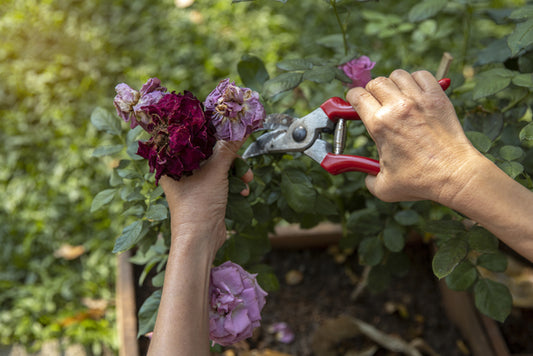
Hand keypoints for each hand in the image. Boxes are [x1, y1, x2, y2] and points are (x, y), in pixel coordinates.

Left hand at [160, 139, 252, 252]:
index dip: (212, 134)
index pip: (193, 139)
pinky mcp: (206, 195)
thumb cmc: (198, 205)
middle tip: (242, 163)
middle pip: (210, 154)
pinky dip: (234, 185)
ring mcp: (195, 184)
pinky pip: (223, 182)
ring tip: (246, 180)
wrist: (200, 240)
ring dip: (236, 173)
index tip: (228, 129)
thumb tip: (241, 128)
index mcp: (174, 162)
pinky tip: (243, 192)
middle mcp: (182, 171)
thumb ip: (228, 149)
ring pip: (219, 168)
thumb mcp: (216, 172)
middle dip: (231, 159)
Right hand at [346, 69, 482, 203]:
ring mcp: (419, 100)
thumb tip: (367, 175)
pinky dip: (415, 80)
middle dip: (372, 91)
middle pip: (376, 83)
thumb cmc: (420, 181)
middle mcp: (397, 107)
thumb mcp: (384, 188)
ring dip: (393, 84)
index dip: (352, 98)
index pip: (357, 96)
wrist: (455, 175)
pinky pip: (422, 75)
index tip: (355, 102)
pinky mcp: (438, 97)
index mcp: (379, 125)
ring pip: (398, 75)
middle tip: (376, 102)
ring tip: (396, 96)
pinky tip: (415, 92)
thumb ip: (369, 179)